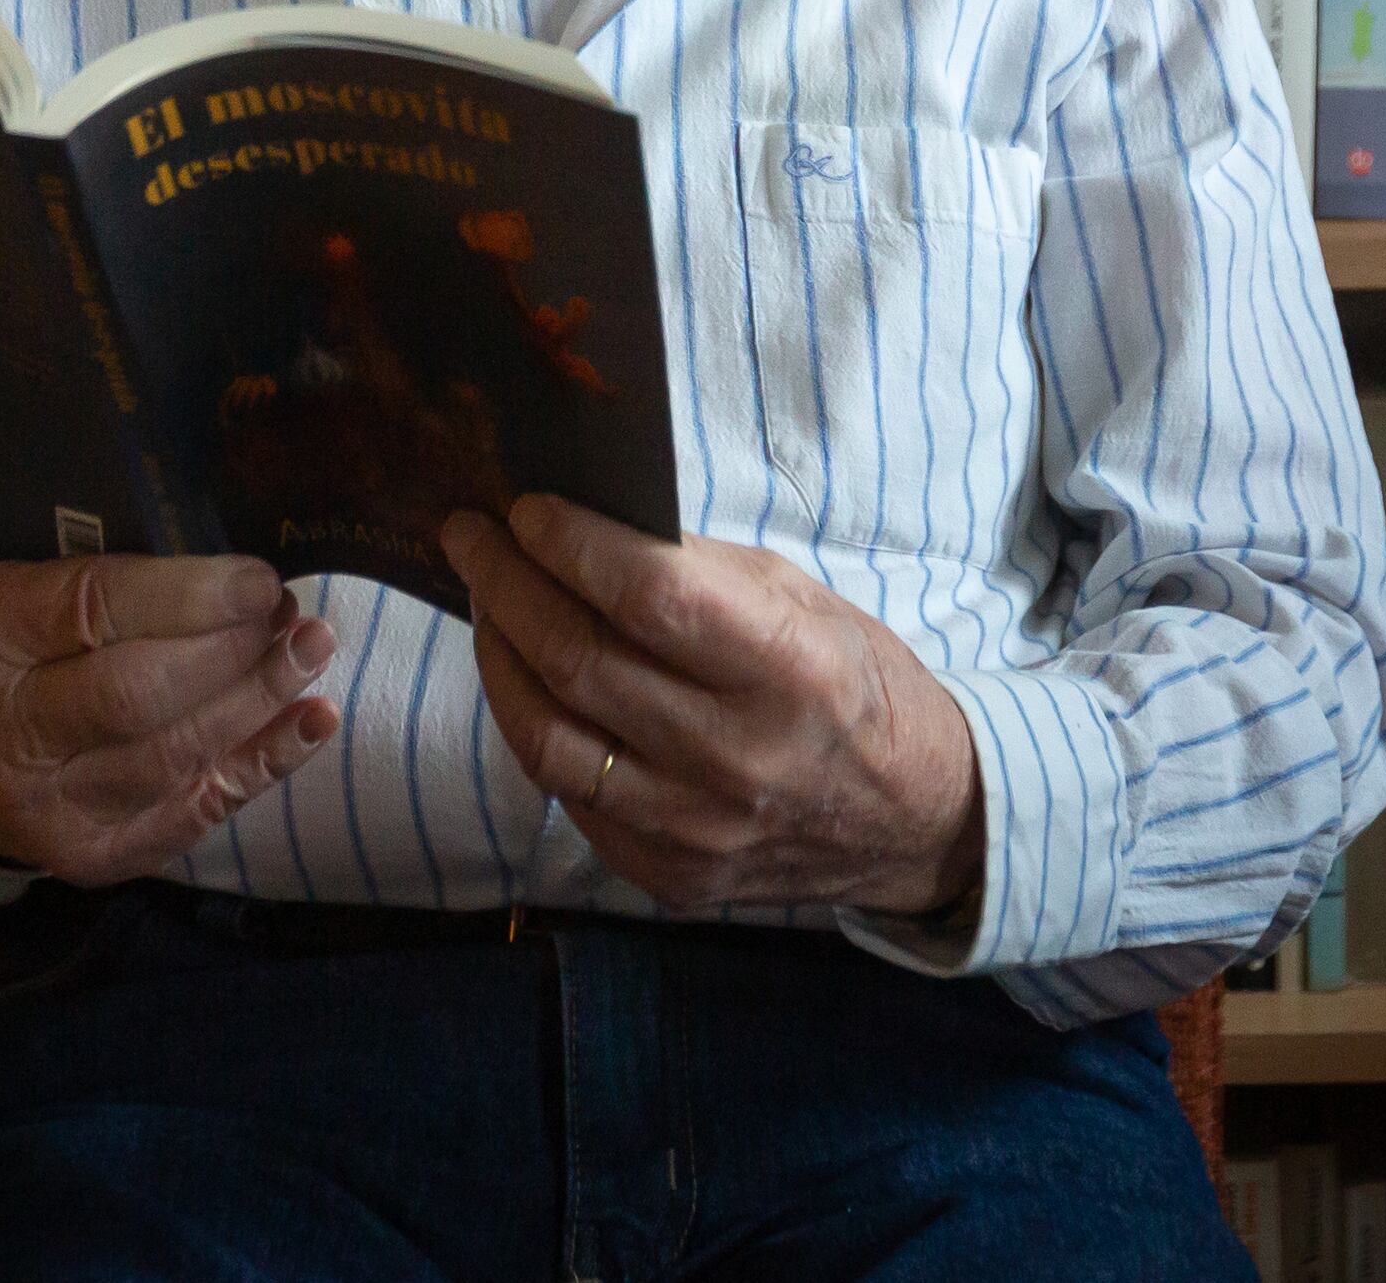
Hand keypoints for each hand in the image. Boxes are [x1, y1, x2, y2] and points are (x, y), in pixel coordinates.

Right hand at [0, 554, 339, 885]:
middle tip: (289, 617)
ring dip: (257, 701)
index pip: (93, 610)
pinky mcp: (92, 855)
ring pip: (172, 756)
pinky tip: (312, 721)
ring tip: (310, 651)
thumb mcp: (25, 589)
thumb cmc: (14, 653)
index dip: (189, 596)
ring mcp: (48, 806)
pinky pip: (195, 810)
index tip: (258, 579)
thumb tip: (233, 574)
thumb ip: (110, 578)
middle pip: (135, 694)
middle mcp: (7, 730)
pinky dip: (264, 763)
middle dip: (229, 652)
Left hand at [443, 499, 983, 920]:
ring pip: (549, 738)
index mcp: (790, 671)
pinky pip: (569, 796)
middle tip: (471, 536)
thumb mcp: (805, 602)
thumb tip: (587, 523)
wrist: (914, 820)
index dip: (571, 545)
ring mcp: (697, 831)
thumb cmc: (855, 685)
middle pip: (580, 662)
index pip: (649, 596)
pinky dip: (534, 726)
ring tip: (486, 603)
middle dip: (508, 584)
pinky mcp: (670, 877)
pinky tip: (527, 680)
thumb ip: (699, 571)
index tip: (524, 508)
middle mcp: (739, 758)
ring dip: (498, 656)